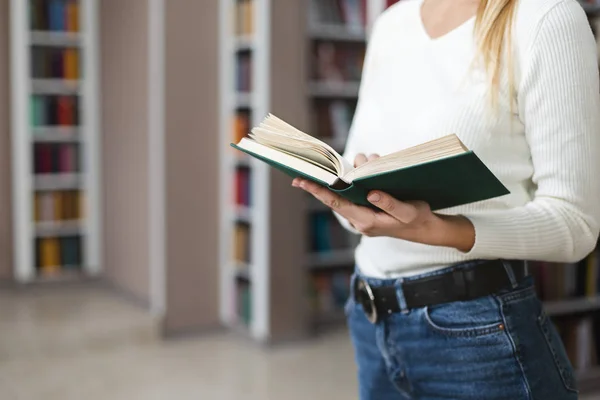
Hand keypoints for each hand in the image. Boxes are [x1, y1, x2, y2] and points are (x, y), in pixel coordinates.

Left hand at [292, 153, 474, 251]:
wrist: (423, 228)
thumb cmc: (416, 220)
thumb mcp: (407, 212)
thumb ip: (390, 204)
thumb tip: (371, 193)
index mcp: (366, 221)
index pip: (336, 203)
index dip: (318, 191)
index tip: (301, 181)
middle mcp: (359, 218)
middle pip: (334, 195)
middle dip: (328, 176)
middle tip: (314, 163)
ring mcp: (361, 212)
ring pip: (347, 187)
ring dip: (354, 170)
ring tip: (370, 159)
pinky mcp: (366, 205)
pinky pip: (355, 187)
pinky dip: (361, 173)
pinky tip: (371, 164)